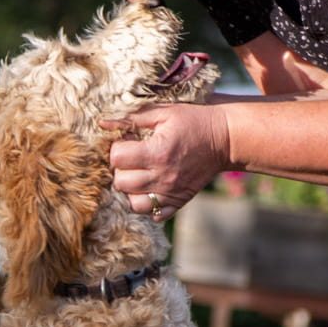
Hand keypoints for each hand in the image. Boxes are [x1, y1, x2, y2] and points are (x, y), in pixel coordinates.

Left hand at [103, 103, 231, 221]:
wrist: (224, 139)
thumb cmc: (193, 121)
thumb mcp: (164, 112)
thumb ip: (132, 118)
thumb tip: (103, 124)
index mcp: (157, 152)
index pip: (117, 158)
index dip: (117, 148)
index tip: (127, 141)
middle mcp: (163, 176)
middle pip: (121, 182)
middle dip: (120, 169)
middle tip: (131, 159)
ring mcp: (171, 192)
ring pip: (133, 204)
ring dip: (131, 189)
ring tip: (138, 175)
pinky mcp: (179, 202)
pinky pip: (154, 214)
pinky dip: (147, 205)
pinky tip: (150, 188)